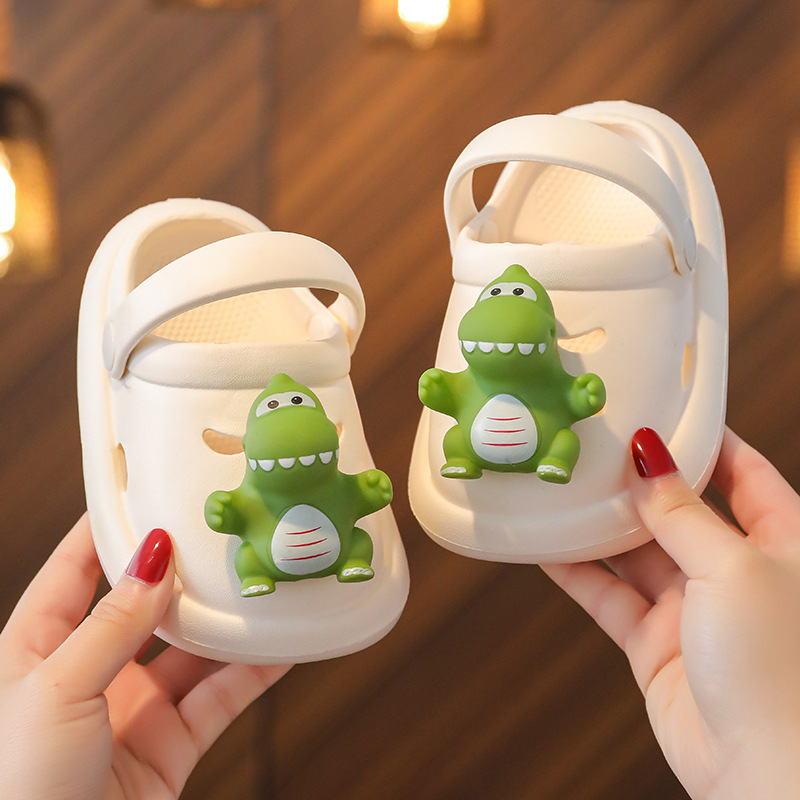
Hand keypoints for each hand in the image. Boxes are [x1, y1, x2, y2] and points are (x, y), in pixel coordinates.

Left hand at [0, 515, 290, 798]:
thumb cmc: (15, 789)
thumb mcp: (56, 691)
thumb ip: (112, 625)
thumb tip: (152, 560)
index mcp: (35, 653)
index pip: (72, 574)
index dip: (105, 531)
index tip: (143, 493)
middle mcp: (87, 675)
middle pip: (143, 607)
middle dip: (182, 573)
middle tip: (220, 534)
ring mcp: (131, 711)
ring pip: (190, 651)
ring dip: (226, 621)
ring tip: (261, 581)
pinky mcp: (170, 746)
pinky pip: (219, 698)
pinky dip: (254, 671)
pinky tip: (282, 644)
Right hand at [542, 427, 799, 799]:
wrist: (764, 773)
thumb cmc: (779, 668)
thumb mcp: (734, 568)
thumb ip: (684, 514)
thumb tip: (649, 459)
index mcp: (783, 545)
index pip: (746, 475)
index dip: (708, 441)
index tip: (665, 411)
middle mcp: (737, 573)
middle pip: (681, 511)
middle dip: (640, 482)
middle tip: (596, 448)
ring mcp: (694, 609)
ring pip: (638, 553)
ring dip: (601, 525)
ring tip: (561, 489)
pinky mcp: (656, 644)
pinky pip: (610, 597)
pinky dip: (578, 573)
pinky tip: (547, 547)